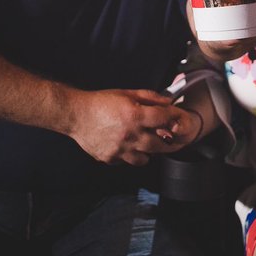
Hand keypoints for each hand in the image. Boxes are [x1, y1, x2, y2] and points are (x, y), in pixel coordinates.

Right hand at [66, 89, 185, 165]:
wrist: (77, 115)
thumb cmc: (99, 103)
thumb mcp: (127, 93)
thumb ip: (149, 97)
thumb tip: (167, 102)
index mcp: (134, 116)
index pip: (164, 119)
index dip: (175, 118)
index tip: (178, 119)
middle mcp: (129, 135)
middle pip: (161, 144)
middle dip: (170, 141)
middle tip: (172, 138)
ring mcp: (120, 149)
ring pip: (147, 158)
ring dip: (150, 151)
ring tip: (147, 142)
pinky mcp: (111, 158)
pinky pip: (129, 162)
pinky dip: (133, 155)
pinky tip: (130, 146)